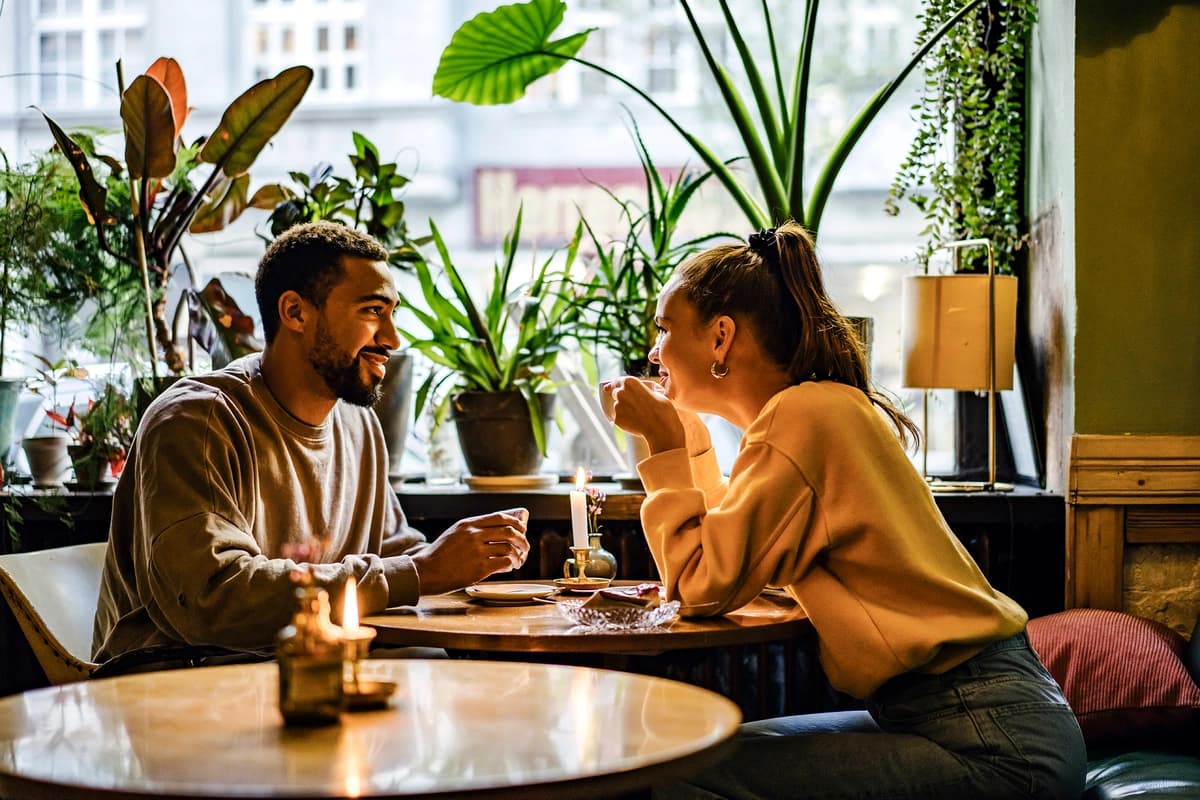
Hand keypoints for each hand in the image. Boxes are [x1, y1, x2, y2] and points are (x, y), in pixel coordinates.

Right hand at [411, 508, 529, 594]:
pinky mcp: (479, 569)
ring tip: (517, 560)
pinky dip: (510, 565)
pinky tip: (509, 567)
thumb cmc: (440, 554)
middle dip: (522, 539)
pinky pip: (504, 563)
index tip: (522, 528)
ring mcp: (477, 552)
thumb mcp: (455, 534)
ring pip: (509, 548)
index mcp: (468, 524)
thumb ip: (475, 529)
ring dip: (517, 555)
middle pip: (509, 531)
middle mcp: (474, 535)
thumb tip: (501, 529)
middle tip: (525, 546)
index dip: (515, 522)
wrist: (425, 572)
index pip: (500, 517)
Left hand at [600, 377, 685, 454]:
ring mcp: (617, 406)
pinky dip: (625, 421)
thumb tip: (642, 394)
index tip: (606, 388)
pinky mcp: (617, 419)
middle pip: (616, 394)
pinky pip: (619, 419)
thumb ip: (643, 391)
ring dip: (625, 411)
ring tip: (640, 417)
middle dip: (622, 399)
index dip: (611, 385)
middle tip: (634, 406)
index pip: (617, 381)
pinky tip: (637, 423)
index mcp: (630, 382)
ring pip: (618, 408)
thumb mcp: (655, 393)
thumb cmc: (662, 409)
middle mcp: (621, 392)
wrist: (661, 427)